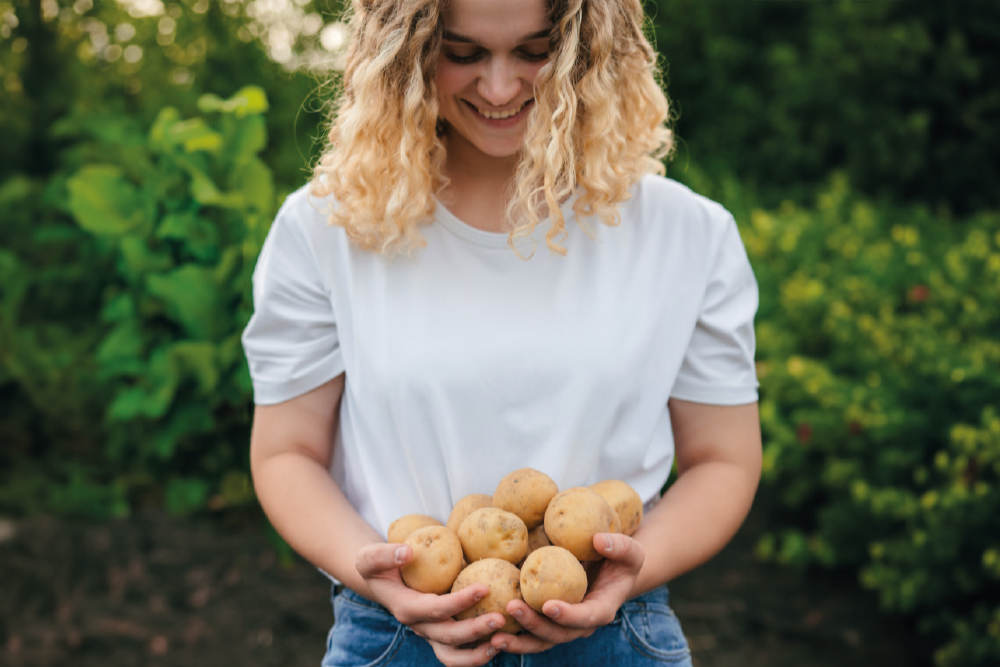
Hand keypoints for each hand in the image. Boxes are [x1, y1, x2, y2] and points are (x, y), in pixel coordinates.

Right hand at [355, 543, 505, 666]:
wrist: (381, 582)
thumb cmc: (378, 565)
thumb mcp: (370, 556)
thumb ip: (385, 554)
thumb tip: (408, 552)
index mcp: (406, 608)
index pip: (435, 609)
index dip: (459, 601)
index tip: (484, 587)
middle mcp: (419, 627)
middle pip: (449, 637)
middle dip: (475, 630)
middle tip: (500, 619)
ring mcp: (430, 634)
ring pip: (454, 655)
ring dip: (479, 653)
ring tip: (503, 641)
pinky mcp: (441, 635)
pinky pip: (460, 652)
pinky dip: (478, 652)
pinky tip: (501, 640)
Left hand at [489, 532, 644, 654]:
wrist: (610, 569)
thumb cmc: (620, 558)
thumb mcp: (631, 550)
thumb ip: (620, 546)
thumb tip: (598, 540)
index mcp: (602, 609)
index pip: (586, 617)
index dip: (568, 615)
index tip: (549, 605)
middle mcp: (581, 623)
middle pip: (557, 633)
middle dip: (534, 625)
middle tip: (511, 608)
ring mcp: (563, 625)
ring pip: (540, 640)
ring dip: (518, 640)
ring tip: (494, 635)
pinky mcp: (547, 620)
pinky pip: (529, 632)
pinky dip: (512, 633)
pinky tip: (488, 629)